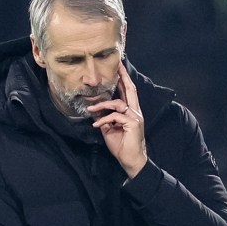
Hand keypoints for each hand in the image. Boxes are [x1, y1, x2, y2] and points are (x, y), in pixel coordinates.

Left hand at [89, 63, 146, 177]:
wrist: (131, 161)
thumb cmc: (121, 145)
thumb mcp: (109, 129)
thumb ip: (104, 118)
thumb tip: (94, 110)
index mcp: (131, 111)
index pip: (127, 91)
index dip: (123, 79)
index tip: (118, 68)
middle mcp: (135, 111)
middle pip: (130, 89)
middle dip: (123, 76)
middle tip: (117, 65)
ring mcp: (135, 116)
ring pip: (118, 103)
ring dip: (102, 105)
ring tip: (91, 109)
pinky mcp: (133, 123)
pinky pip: (115, 116)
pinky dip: (104, 120)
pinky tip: (97, 126)